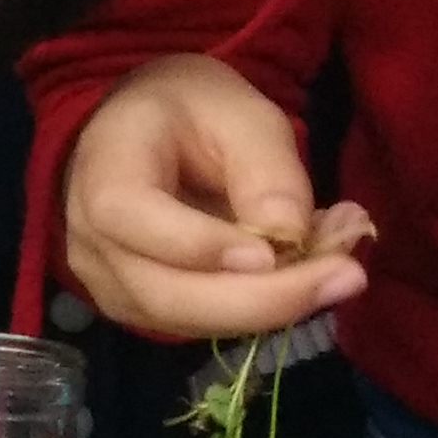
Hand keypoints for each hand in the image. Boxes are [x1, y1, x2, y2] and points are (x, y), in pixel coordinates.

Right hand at [61, 54, 371, 339]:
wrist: (140, 132)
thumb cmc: (189, 112)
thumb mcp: (238, 115)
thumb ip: (265, 170)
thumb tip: (291, 236)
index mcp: (102, 175)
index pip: (132, 220)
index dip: (198, 244)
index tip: (273, 253)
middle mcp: (89, 240)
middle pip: (163, 294)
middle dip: (260, 299)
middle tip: (347, 277)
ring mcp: (107, 281)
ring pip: (184, 322)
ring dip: (269, 308)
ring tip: (340, 272)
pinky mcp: (138, 306)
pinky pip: (197, 324)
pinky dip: (258, 311)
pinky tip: (304, 279)